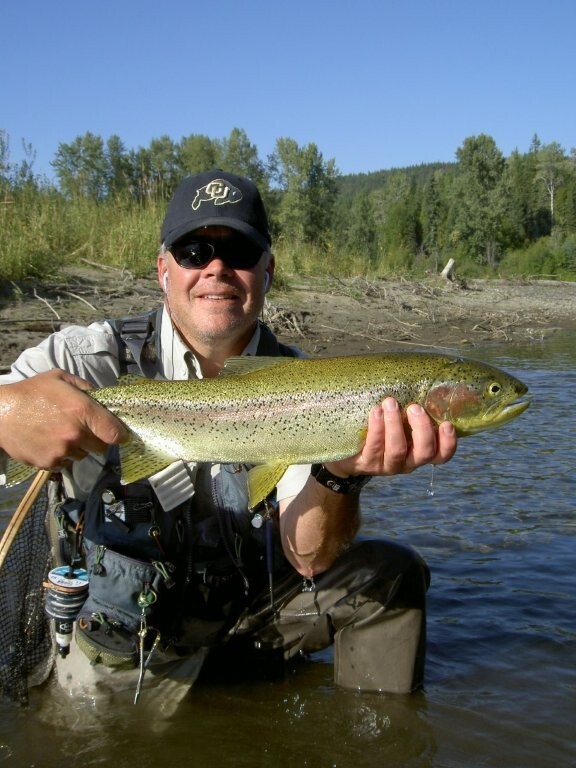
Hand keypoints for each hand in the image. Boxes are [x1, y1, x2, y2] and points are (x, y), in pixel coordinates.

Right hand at [0, 369, 128, 469]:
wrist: (0, 413)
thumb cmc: (31, 392)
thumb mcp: (60, 378)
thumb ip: (86, 387)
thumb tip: (103, 399)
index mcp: (82, 411)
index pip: (115, 433)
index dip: (120, 434)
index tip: (118, 433)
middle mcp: (75, 434)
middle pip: (102, 448)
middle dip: (97, 440)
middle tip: (85, 430)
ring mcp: (62, 451)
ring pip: (83, 455)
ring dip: (79, 448)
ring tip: (62, 434)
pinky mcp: (49, 463)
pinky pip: (65, 463)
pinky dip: (62, 456)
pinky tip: (50, 442)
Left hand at [326, 397, 456, 477]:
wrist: (346, 451)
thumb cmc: (380, 428)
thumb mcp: (398, 420)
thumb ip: (410, 408)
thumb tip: (420, 374)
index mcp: (419, 451)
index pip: (441, 455)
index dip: (448, 443)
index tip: (447, 424)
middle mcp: (407, 462)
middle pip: (424, 453)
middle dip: (422, 429)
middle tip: (414, 407)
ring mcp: (387, 465)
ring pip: (397, 450)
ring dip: (395, 425)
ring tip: (390, 402)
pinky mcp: (367, 464)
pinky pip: (374, 447)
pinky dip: (377, 428)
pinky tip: (376, 411)